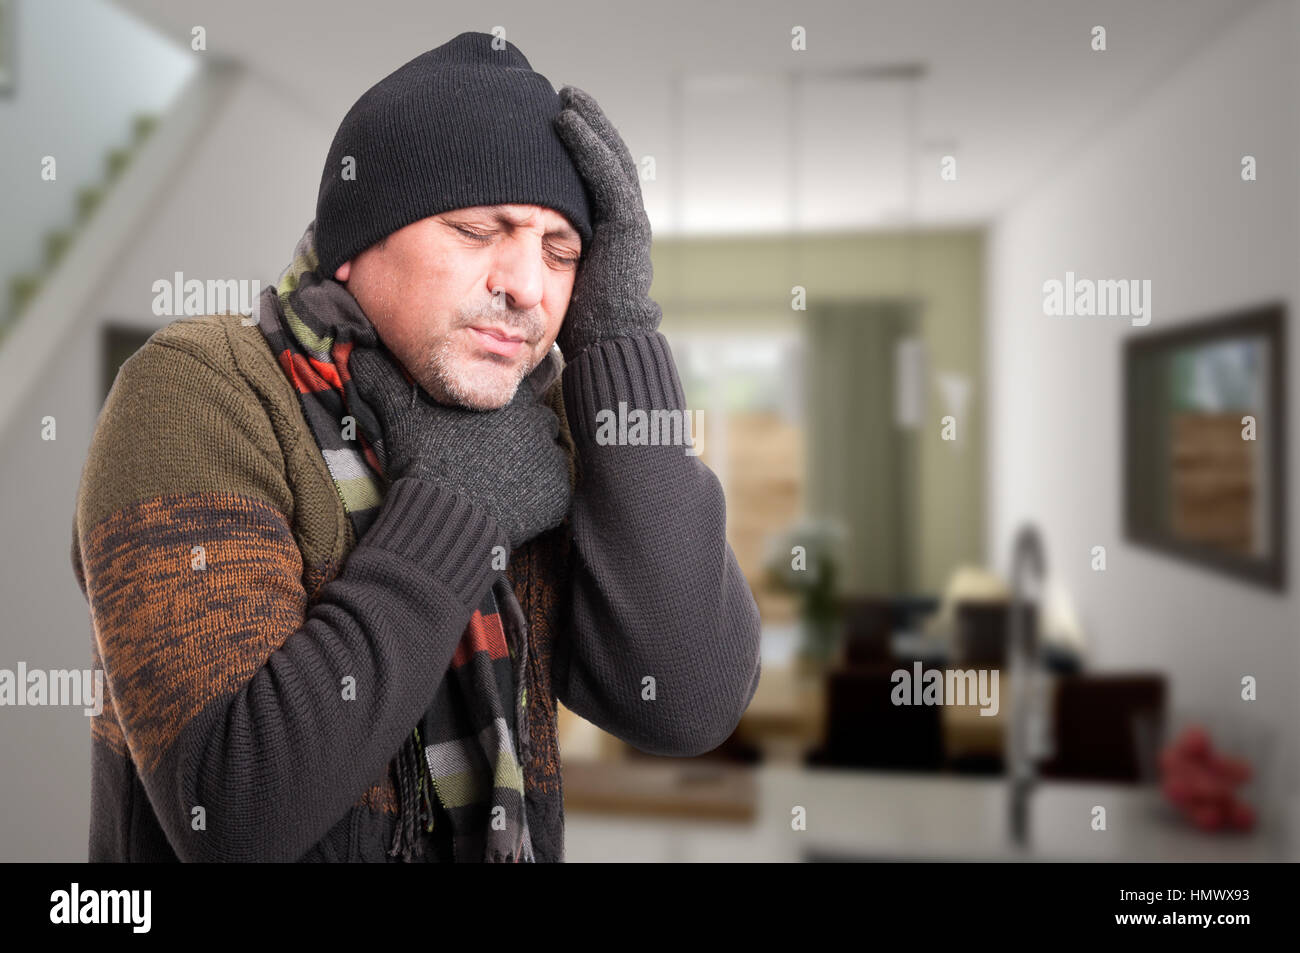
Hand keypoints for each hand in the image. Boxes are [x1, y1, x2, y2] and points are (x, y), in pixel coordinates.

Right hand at [349, 347, 571, 549]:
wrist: (446, 517)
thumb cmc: (423, 462)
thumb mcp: (399, 415)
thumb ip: (384, 380)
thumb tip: (358, 352)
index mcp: (505, 397)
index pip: (518, 392)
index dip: (501, 410)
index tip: (484, 427)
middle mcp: (535, 420)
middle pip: (534, 421)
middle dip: (518, 435)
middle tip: (489, 457)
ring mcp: (550, 457)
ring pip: (545, 451)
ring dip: (529, 460)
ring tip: (499, 478)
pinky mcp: (556, 491)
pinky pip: (551, 486)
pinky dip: (537, 492)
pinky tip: (510, 500)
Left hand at [552, 85, 661, 359]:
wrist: (610, 351)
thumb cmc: (581, 331)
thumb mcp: (561, 287)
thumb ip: (552, 264)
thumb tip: (517, 258)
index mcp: (609, 237)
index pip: (598, 181)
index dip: (581, 150)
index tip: (556, 124)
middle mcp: (623, 226)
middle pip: (609, 162)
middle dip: (590, 127)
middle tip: (566, 96)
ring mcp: (629, 225)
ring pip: (612, 160)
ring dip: (590, 125)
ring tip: (567, 98)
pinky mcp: (627, 228)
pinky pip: (607, 175)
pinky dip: (588, 146)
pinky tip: (567, 123)